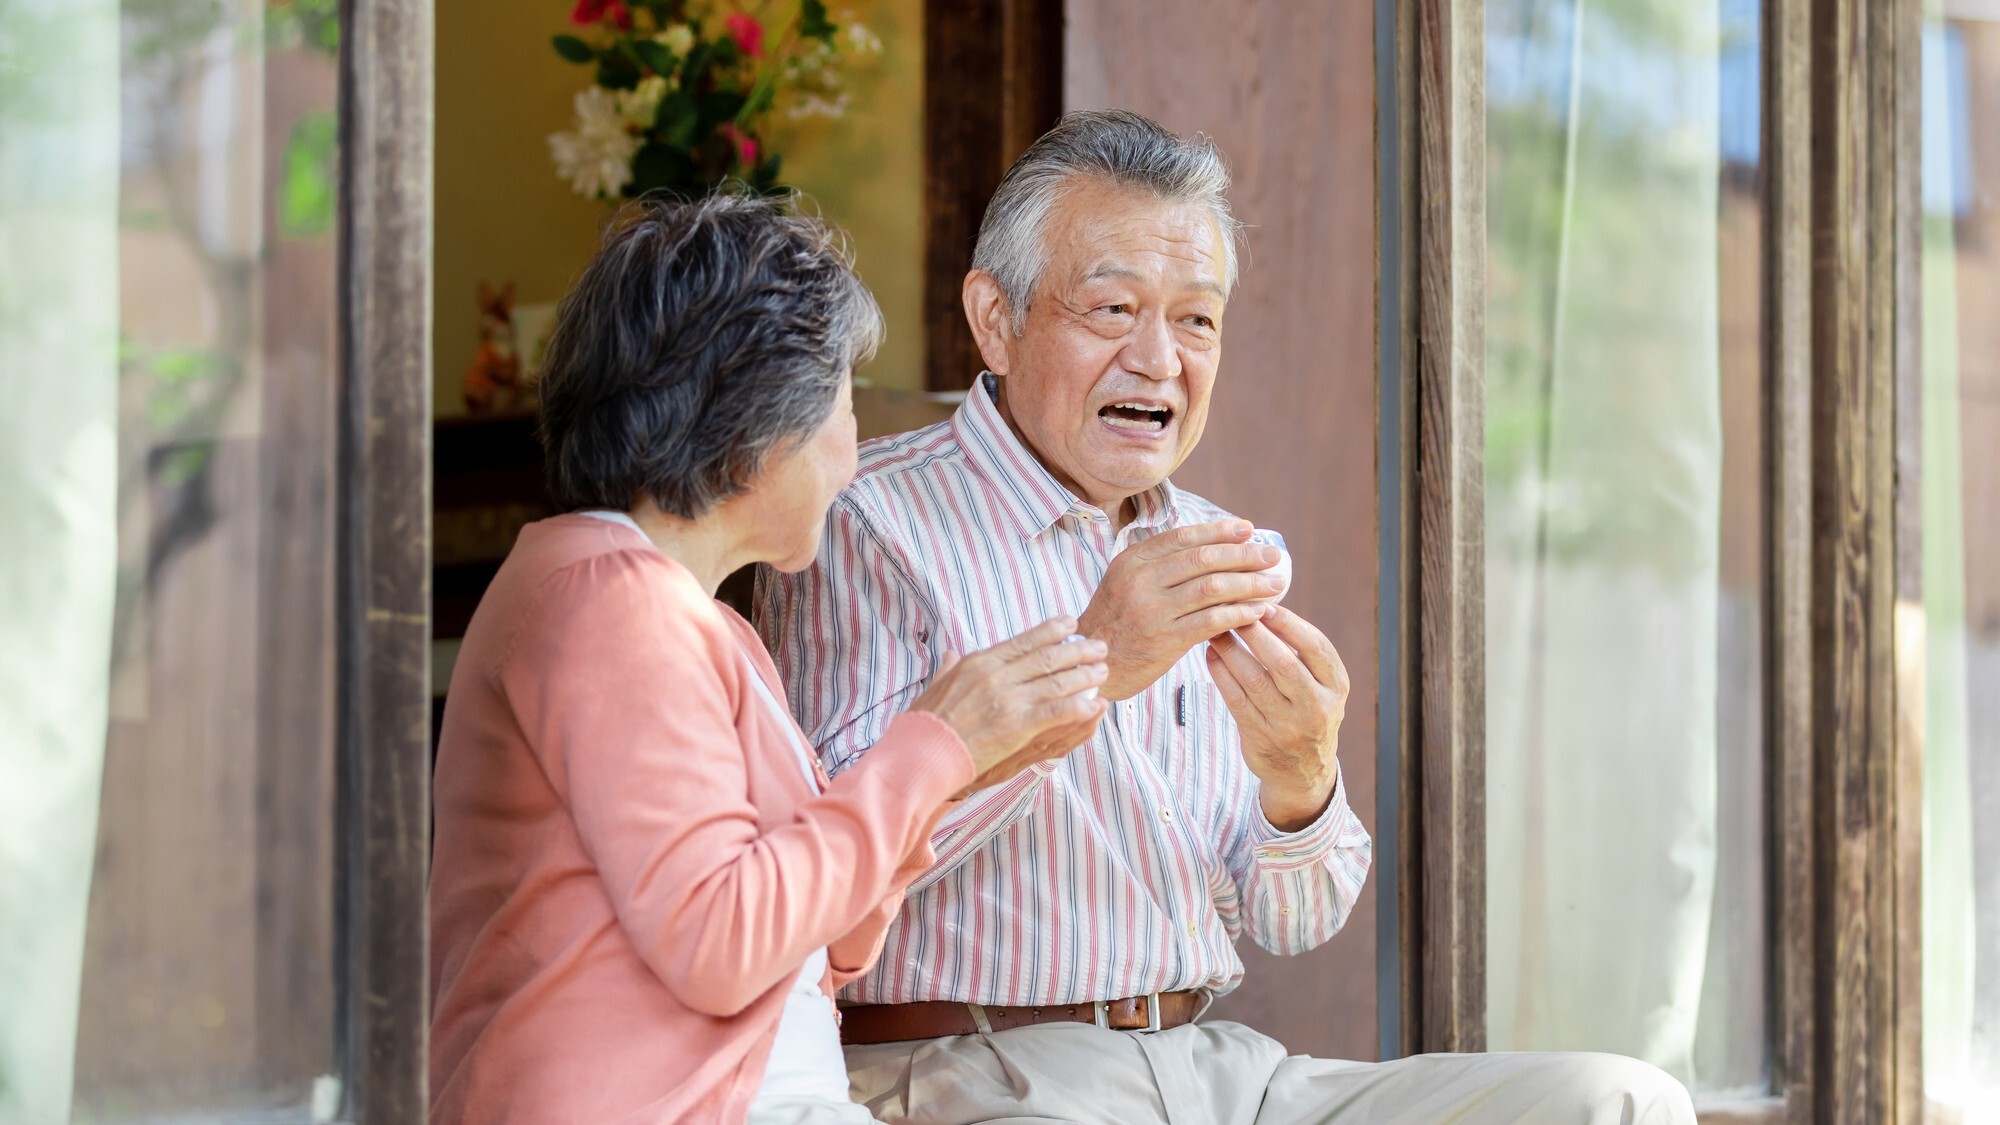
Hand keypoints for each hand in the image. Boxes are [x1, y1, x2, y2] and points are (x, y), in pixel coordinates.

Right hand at [907, 617, 1108, 796]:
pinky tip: (1096, 704)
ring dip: (1085, 675)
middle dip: (1078, 651)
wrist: (921, 750)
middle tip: (1100, 647)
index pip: (1024, 641)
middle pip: (1047, 657)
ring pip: (1056, 681)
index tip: (1072, 624)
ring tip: (1104, 672)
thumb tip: (951, 654)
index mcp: (979, 662)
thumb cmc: (925, 721)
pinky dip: (1078, 706)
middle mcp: (997, 675)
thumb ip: (948, 668)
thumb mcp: (935, 685)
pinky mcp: (1016, 725)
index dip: (1052, 631)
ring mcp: (1007, 699)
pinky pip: (1055, 712)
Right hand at [1077, 520, 1286, 700]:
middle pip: (1203, 559)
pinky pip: (1211, 621)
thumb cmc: (1116, 621)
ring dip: (1249, 583)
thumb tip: (1210, 546)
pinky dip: (1239, 613)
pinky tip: (1258, 611)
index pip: (1184, 536)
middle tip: (1273, 555)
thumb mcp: (1125, 581)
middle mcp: (1140, 580)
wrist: (1092, 662)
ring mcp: (1151, 609)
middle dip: (1244, 555)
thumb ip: (1158, 564)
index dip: (1220, 531)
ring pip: (1212, 588)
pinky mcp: (1164, 639)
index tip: (1248, 529)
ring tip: (1275, 583)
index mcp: (1133, 560)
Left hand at [1205, 605, 1349, 831]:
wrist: (1303, 772)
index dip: (1288, 623)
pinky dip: (1221, 673)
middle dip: (1255, 633)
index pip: (1315, 646)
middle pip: (1283, 662)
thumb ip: (1303, 653)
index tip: (1264, 605)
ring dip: (1231, 650)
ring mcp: (1288, 725)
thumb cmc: (1308, 711)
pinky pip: (1235, 698)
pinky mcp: (1260, 737)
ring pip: (1254, 679)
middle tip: (1234, 610)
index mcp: (1336, 686)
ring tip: (1216, 629)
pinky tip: (1211, 655)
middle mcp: (1316, 707)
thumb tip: (1265, 604)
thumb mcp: (1322, 685)